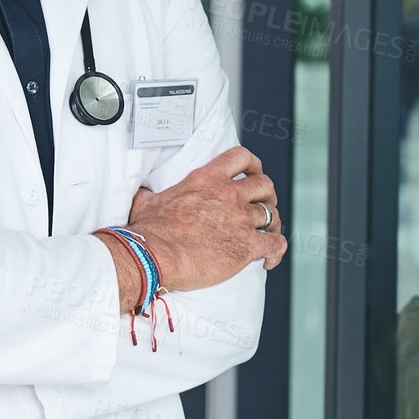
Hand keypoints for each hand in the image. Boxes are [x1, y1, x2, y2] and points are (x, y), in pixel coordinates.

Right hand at [125, 146, 286, 291]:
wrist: (154, 255)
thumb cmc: (149, 231)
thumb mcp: (146, 202)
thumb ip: (150, 194)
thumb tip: (142, 195)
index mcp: (206, 180)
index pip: (240, 158)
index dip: (253, 164)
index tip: (254, 172)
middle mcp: (228, 195)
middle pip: (265, 185)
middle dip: (267, 196)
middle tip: (262, 206)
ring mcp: (240, 220)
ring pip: (273, 215)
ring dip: (272, 225)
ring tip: (266, 234)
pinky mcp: (248, 245)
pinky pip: (276, 244)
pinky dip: (276, 252)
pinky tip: (268, 260)